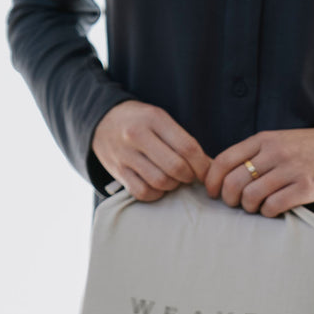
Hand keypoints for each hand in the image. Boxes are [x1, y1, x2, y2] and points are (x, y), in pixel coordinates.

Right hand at [92, 100, 211, 200]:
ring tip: (172, 179)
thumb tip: (212, 168)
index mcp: (154, 119)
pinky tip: (157, 186)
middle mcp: (137, 135)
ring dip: (172, 186)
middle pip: (176, 167)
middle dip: (188, 177)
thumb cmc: (140, 122)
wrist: (101, 120)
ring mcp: (125, 154)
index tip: (206, 174)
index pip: (188, 148)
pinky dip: (155, 194)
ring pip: (160, 182)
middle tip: (188, 176)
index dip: (202, 166)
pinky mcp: (118, 171)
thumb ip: (184, 142)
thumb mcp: (161, 121)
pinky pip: (144, 192)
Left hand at [205, 127, 313, 216]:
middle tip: (235, 204)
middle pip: (234, 182)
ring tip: (257, 207)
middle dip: (229, 199)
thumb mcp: (278, 141)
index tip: (213, 192)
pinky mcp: (305, 188)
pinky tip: (273, 210)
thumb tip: (225, 174)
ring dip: (249, 207)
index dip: (212, 180)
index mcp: (263, 139)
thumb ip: (254, 153)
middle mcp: (274, 153)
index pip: (224, 160)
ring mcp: (290, 170)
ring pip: (251, 196)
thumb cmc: (308, 149)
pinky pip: (273, 206)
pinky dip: (268, 212)